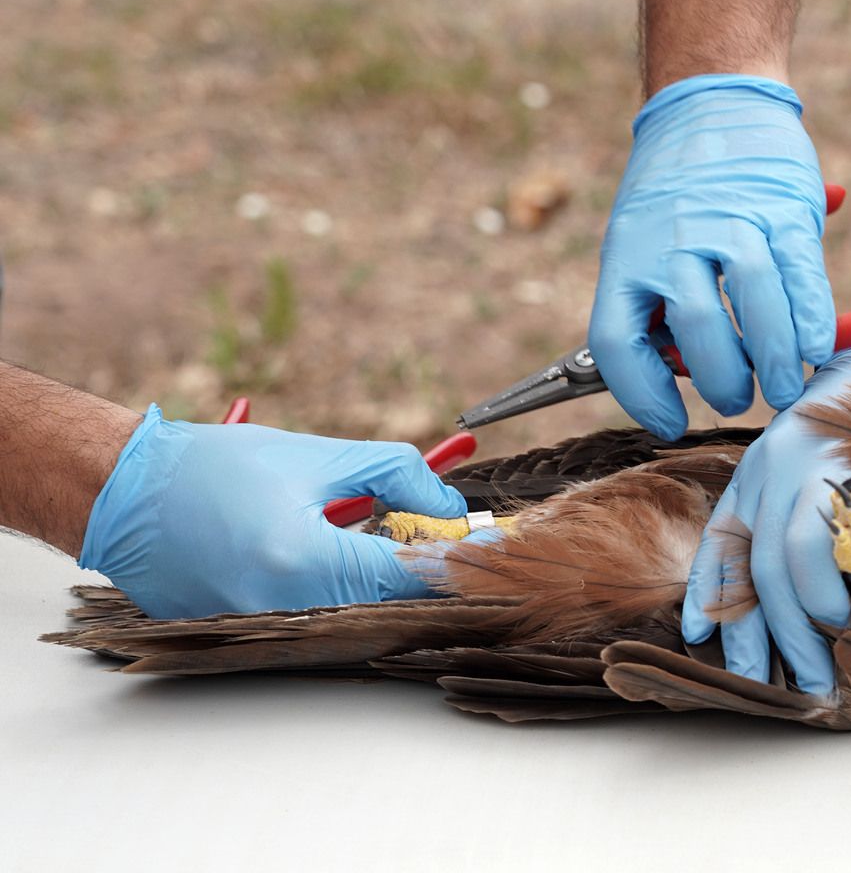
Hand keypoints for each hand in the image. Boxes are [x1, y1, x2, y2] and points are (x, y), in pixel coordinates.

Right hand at [80, 405, 467, 618]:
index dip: (452, 561)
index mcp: (303, 561)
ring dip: (382, 594)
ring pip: (351, 622)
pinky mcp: (239, 639)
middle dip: (423, 580)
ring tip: (397, 555)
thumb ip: (397, 476)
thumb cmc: (213, 467)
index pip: (408, 577)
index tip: (480, 547)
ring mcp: (256, 632)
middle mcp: (281, 609)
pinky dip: (338, 603)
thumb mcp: (320, 457)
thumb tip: (448, 507)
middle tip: (443, 551)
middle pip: (385, 609)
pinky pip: (310, 627)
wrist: (123, 491)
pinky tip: (347, 574)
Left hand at [589, 74, 833, 439]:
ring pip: (754, 303)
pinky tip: (817, 347)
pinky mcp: (783, 207)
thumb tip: (675, 376)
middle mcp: (672, 236)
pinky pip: (800, 274)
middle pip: (694, 327)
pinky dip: (813, 320)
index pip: (616, 340)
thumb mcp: (642, 241)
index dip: (641, 393)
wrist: (712, 98)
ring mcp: (731, 219)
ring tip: (784, 386)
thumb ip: (655, 302)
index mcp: (626, 253)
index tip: (669, 421)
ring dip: (774, 359)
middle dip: (721, 381)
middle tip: (737, 398)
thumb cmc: (677, 191)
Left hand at [680, 331, 850, 693]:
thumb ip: (798, 516)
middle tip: (800, 681)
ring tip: (837, 642)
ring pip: (793, 556)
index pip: (719, 543)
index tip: (702, 637)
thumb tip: (801, 597)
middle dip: (774, 634)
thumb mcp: (818, 464)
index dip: (709, 595)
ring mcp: (814, 460)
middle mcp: (774, 465)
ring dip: (815, 612)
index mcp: (758, 470)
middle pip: (758, 567)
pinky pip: (850, 524)